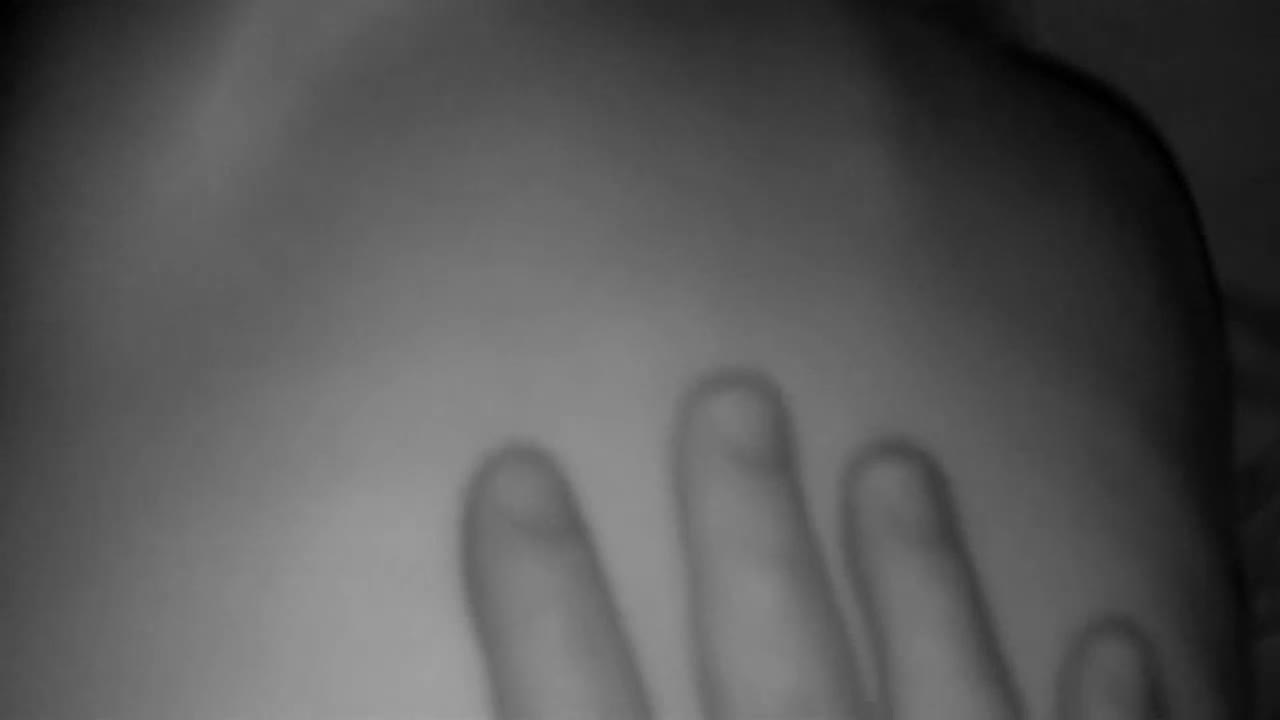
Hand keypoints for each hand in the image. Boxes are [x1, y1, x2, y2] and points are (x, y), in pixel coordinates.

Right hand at [461, 368, 1168, 719]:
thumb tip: (394, 715)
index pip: (579, 710)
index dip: (541, 594)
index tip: (511, 469)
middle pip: (770, 669)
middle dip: (747, 530)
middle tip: (734, 397)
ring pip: (935, 697)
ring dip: (920, 577)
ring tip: (900, 463)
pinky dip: (1107, 712)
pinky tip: (1119, 633)